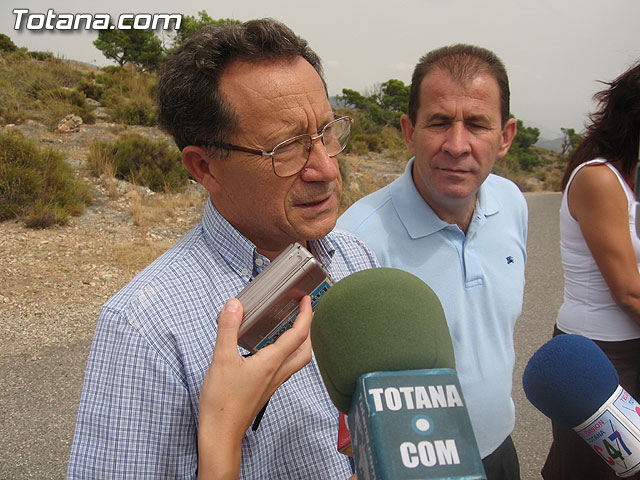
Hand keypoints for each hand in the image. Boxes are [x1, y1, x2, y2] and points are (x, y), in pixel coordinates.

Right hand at [198, 296, 312, 478]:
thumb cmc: (222, 402)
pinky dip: (285, 354)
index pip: (298, 335)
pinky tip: (269, 351)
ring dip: (299, 343)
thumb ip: (228, 329)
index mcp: (271, 362)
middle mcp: (277, 373)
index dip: (306, 315)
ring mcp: (272, 383)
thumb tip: (234, 305)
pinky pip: (283, 368)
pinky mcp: (265, 389)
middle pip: (305, 350)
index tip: (307, 300)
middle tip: (304, 314)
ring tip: (291, 328)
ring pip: (296, 360)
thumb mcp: (221, 359)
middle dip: (309, 330)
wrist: (221, 434)